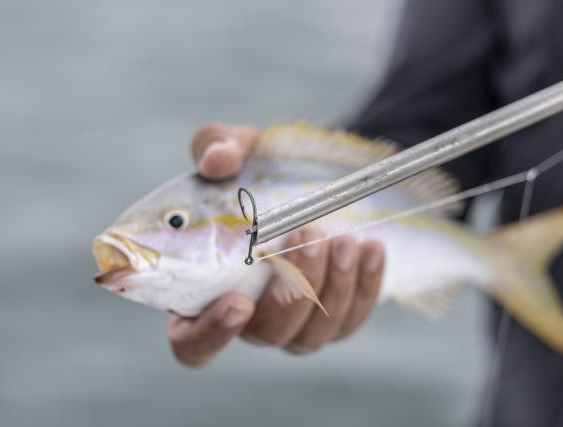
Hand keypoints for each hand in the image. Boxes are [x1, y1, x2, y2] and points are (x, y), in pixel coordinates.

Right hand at [168, 123, 385, 366]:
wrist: (299, 180)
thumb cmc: (251, 172)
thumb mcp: (230, 148)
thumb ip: (215, 148)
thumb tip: (218, 162)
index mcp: (203, 291)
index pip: (192, 342)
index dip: (210, 334)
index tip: (238, 302)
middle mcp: (246, 319)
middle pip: (265, 334)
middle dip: (292, 291)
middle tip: (311, 235)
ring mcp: (290, 324)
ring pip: (310, 335)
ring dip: (332, 287)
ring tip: (345, 239)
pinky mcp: (330, 319)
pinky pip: (349, 321)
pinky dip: (364, 288)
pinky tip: (370, 249)